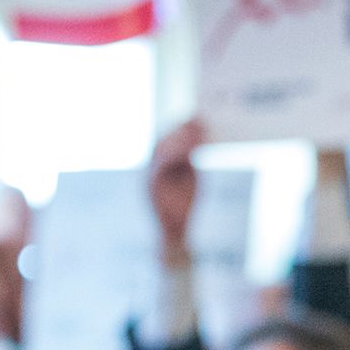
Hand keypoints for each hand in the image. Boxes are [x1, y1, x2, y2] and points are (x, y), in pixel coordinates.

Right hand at [148, 119, 205, 265]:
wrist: (176, 233)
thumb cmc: (184, 205)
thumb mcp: (192, 178)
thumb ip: (191, 159)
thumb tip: (199, 136)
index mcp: (161, 162)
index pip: (169, 137)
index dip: (182, 126)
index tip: (199, 116)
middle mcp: (152, 166)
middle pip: (163, 139)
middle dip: (182, 128)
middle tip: (200, 120)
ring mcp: (148, 175)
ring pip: (161, 149)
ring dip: (180, 139)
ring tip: (198, 133)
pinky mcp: (150, 186)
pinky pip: (161, 165)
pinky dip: (174, 155)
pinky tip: (190, 151)